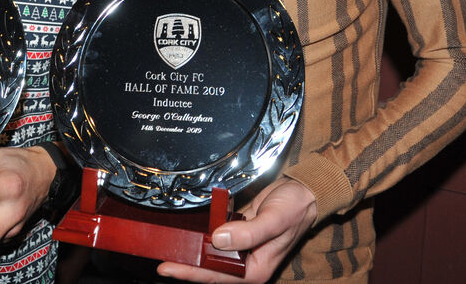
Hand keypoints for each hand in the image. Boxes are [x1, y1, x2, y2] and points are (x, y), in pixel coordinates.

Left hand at [157, 178, 316, 283]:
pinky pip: (216, 234)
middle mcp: (246, 261)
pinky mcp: (238, 228)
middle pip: (210, 267)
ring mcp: (241, 245)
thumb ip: (248, 233)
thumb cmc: (295, 208)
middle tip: (161, 257)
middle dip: (186, 263)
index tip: (168, 267)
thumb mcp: (274, 221)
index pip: (217, 275)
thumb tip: (217, 240)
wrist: (304, 190)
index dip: (191, 273)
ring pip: (211, 251)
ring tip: (167, 244)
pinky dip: (202, 233)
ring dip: (192, 248)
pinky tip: (186, 229)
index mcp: (255, 269)